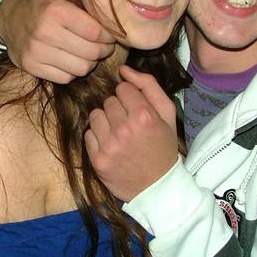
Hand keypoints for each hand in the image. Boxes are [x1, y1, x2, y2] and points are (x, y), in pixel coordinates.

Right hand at [0, 0, 114, 83]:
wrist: (11, 19)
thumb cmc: (45, 3)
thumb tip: (113, 7)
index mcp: (55, 9)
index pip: (95, 32)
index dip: (109, 36)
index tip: (111, 35)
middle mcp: (43, 31)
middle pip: (91, 52)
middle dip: (103, 51)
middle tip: (105, 46)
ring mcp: (35, 51)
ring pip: (81, 69)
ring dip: (90, 63)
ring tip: (89, 53)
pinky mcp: (30, 66)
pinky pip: (65, 78)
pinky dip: (73, 71)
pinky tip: (72, 60)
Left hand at [85, 65, 177, 201]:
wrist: (157, 187)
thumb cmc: (163, 147)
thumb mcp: (168, 114)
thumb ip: (149, 86)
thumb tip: (124, 70)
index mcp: (144, 116)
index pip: (123, 88)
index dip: (130, 97)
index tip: (136, 110)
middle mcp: (124, 129)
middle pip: (108, 100)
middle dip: (118, 109)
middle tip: (129, 124)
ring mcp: (109, 145)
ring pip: (95, 115)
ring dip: (106, 121)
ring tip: (119, 134)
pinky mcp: (97, 160)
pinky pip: (88, 134)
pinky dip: (98, 138)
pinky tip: (111, 146)